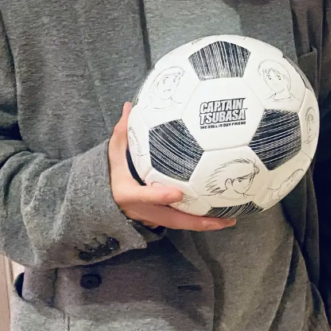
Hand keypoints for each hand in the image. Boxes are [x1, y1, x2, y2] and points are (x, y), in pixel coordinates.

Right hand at [109, 102, 236, 231]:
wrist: (101, 199)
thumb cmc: (112, 172)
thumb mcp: (114, 153)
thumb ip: (123, 132)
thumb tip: (130, 105)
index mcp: (127, 193)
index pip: (143, 196)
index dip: (159, 196)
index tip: (178, 192)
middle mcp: (141, 210)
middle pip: (170, 219)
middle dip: (196, 221)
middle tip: (221, 218)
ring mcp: (150, 219)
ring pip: (179, 224)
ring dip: (203, 224)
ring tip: (229, 220)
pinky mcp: (158, 221)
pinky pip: (180, 222)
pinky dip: (198, 221)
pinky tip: (220, 216)